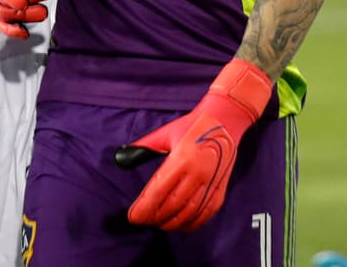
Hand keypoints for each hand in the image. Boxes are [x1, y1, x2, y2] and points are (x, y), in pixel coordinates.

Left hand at [116, 59, 271, 231]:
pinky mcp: (220, 189)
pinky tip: (180, 225)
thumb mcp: (165, 133)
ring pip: (189, 212)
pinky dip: (192, 223)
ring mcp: (211, 183)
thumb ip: (144, 146)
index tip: (133, 216)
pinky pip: (206, 213)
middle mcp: (197, 173)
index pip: (159, 190)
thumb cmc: (191, 126)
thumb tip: (122, 155)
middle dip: (154, 217)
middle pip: (172, 205)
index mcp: (182, 158)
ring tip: (158, 224)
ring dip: (172, 223)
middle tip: (142, 221)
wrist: (224, 121)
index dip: (145, 207)